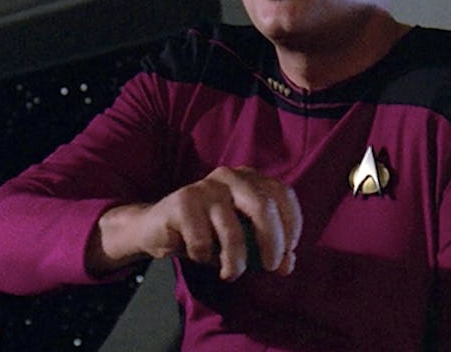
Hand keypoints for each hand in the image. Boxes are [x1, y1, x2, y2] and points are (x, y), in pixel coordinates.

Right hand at [92, 166, 301, 281]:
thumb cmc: (206, 233)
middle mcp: (229, 176)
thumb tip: (288, 265)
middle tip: (270, 267)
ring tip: (231, 274)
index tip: (287, 253)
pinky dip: (204, 256)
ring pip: (232, 229)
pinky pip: (202, 239)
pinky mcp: (182, 201)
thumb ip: (267, 251)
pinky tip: (199, 254)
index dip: (292, 224)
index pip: (282, 194)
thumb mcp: (241, 242)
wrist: (158, 229)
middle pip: (262, 206)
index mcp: (249, 179)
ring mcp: (205, 187)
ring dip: (236, 261)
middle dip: (272, 242)